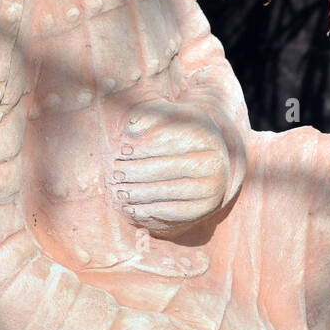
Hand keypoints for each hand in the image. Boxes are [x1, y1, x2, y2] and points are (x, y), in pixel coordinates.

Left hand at [112, 100, 229, 235]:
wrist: (207, 160)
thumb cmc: (181, 133)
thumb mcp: (168, 119)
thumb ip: (149, 118)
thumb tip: (131, 125)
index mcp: (206, 136)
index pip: (169, 142)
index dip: (143, 146)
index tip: (122, 149)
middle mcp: (214, 163)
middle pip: (167, 168)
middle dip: (136, 170)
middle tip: (115, 173)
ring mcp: (212, 187)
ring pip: (168, 190)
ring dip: (139, 192)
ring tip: (119, 191)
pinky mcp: (206, 208)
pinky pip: (174, 211)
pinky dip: (151, 211)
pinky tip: (133, 208)